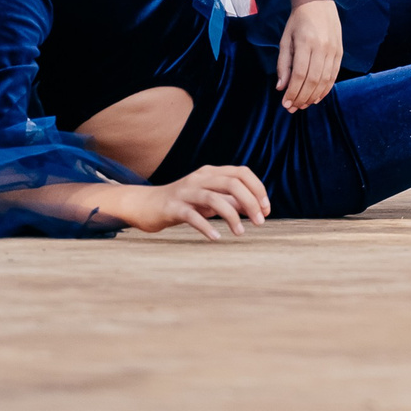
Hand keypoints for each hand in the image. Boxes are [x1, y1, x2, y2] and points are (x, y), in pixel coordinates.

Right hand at [123, 165, 270, 239]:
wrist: (144, 205)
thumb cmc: (183, 203)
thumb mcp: (209, 199)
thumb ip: (230, 200)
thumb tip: (256, 207)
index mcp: (211, 173)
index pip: (242, 173)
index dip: (258, 189)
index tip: (266, 209)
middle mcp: (200, 178)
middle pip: (233, 183)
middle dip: (251, 202)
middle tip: (260, 222)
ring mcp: (185, 192)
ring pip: (215, 198)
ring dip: (232, 216)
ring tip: (241, 232)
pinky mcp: (172, 208)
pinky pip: (192, 216)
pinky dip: (206, 227)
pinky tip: (216, 238)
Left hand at [276, 0, 342, 111]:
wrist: (319, 3)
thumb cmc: (298, 21)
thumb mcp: (285, 40)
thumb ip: (283, 64)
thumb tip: (281, 87)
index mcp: (305, 42)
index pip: (299, 74)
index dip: (293, 92)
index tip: (285, 103)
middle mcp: (322, 47)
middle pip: (313, 80)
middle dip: (302, 97)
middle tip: (292, 108)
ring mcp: (333, 49)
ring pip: (325, 80)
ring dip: (313, 96)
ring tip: (303, 105)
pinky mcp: (340, 52)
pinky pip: (334, 75)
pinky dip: (326, 89)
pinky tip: (317, 97)